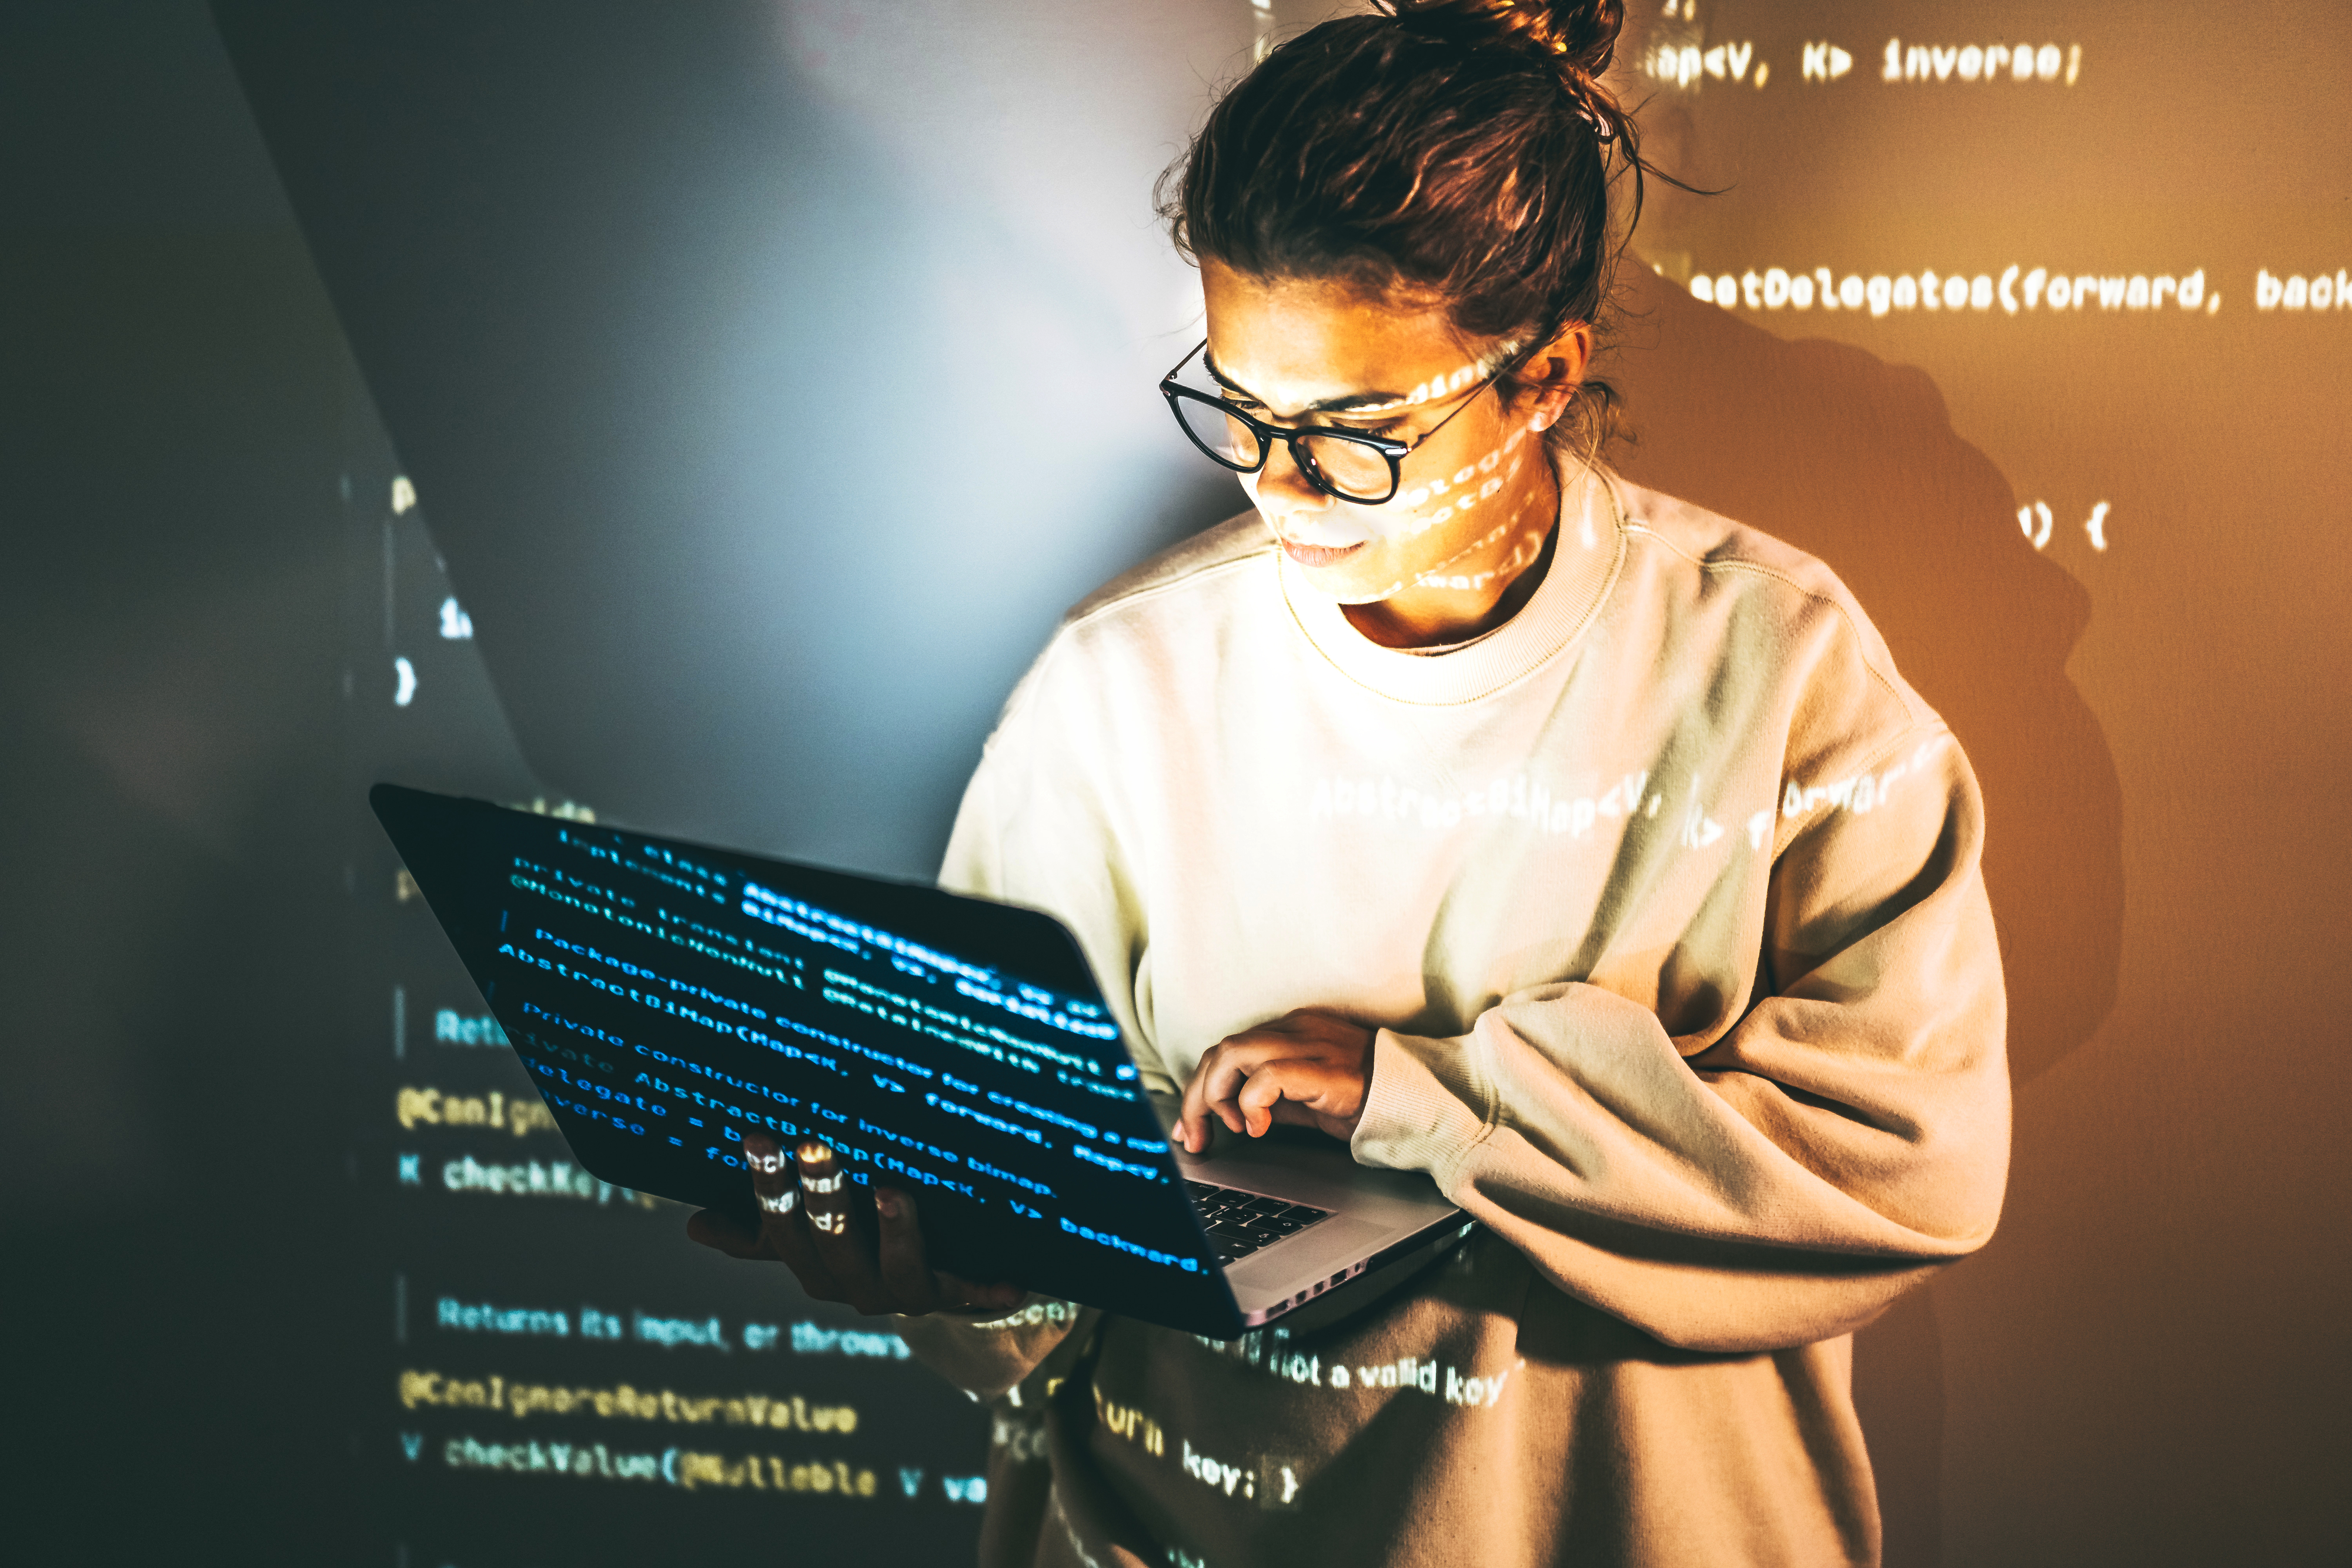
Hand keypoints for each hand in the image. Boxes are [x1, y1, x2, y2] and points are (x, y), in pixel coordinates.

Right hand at [685, 1133, 1023, 1317]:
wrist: (938, 1291)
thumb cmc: (864, 1248)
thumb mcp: (812, 1240)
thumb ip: (759, 1234)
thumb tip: (691, 1225)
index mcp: (815, 1270)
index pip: (780, 1230)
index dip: (767, 1188)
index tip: (757, 1136)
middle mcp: (855, 1289)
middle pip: (833, 1246)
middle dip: (823, 1195)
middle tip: (815, 1142)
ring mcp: (906, 1297)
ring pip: (896, 1270)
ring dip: (894, 1230)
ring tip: (890, 1190)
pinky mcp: (956, 1298)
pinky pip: (972, 1293)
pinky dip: (989, 1288)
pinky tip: (1012, 1279)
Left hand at [1176, 1008, 1374, 1153]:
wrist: (1413, 1100)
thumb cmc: (1365, 1098)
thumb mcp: (1305, 1098)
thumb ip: (1269, 1099)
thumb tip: (1230, 1117)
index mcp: (1288, 1032)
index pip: (1225, 1051)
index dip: (1198, 1090)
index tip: (1191, 1128)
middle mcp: (1292, 1030)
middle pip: (1219, 1052)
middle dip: (1196, 1099)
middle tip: (1196, 1138)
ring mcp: (1306, 1044)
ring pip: (1231, 1055)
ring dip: (1216, 1097)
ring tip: (1230, 1128)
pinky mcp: (1319, 1067)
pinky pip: (1266, 1077)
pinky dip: (1249, 1104)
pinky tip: (1259, 1127)